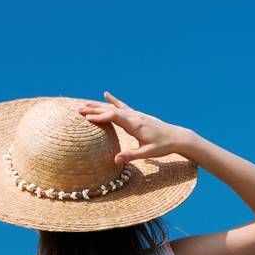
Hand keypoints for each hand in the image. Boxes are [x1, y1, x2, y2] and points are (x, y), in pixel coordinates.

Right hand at [77, 93, 196, 166]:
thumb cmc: (162, 146)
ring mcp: (135, 114)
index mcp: (135, 125)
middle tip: (78, 110)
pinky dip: (113, 101)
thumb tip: (116, 160)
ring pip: (114, 107)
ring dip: (99, 106)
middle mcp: (134, 117)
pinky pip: (122, 106)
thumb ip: (131, 155)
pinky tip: (106, 94)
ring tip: (84, 105)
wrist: (175, 137)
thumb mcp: (148, 153)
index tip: (87, 118)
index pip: (114, 117)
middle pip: (111, 110)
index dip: (100, 117)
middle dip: (94, 110)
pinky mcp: (137, 115)